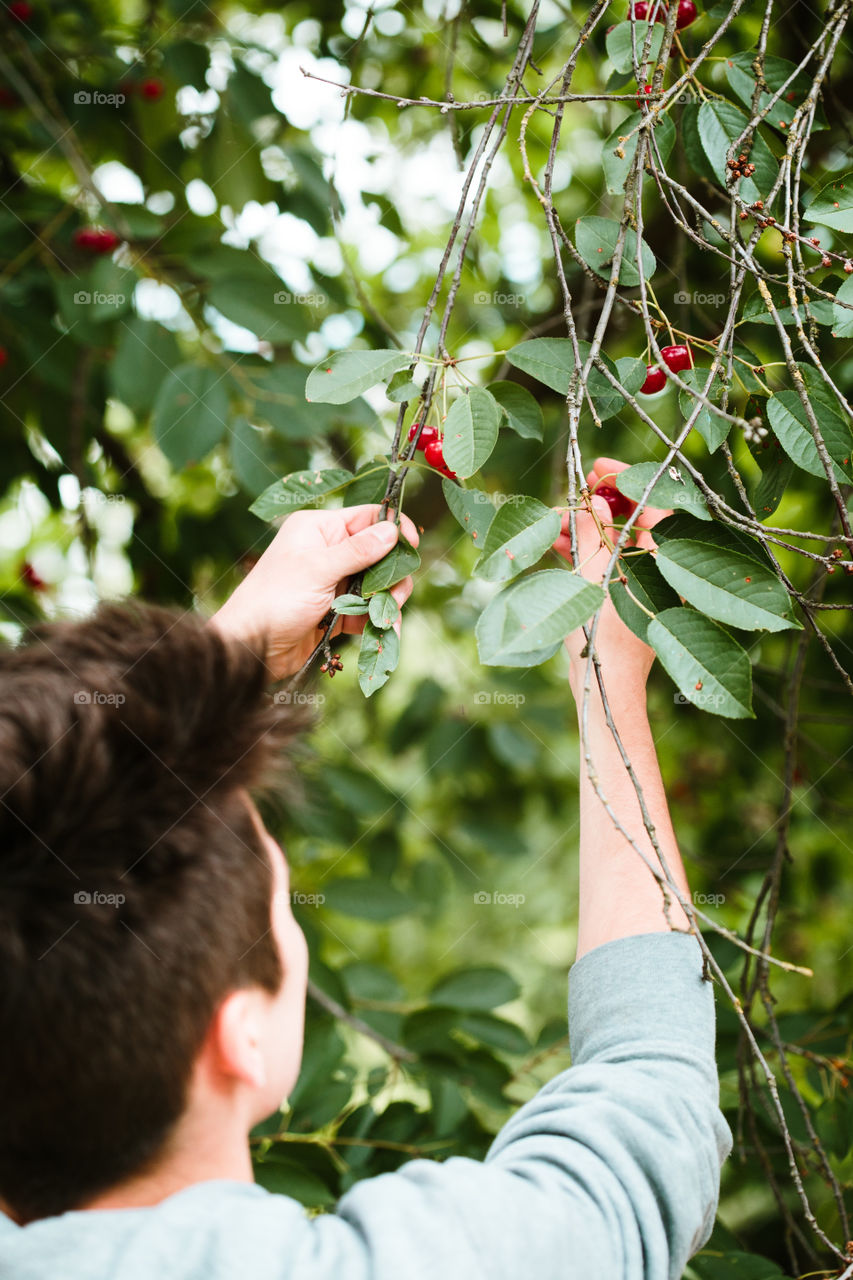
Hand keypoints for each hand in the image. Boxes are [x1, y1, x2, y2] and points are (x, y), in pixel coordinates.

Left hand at [212, 504, 419, 680]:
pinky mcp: (335, 611)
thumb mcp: (318, 570)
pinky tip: (383, 631)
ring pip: (376, 584)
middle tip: (396, 594)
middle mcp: (327, 551)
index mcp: (319, 529)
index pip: (367, 517)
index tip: (412, 547)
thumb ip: (358, 551)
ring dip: (386, 600)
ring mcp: (332, 582)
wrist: (250, 647)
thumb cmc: (275, 600)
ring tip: (387, 617)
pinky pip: (366, 610)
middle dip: (392, 574)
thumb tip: (392, 530)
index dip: (394, 529)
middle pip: (379, 553)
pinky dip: (375, 620)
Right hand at [552, 457, 670, 696]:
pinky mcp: (623, 602)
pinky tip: (556, 545)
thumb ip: (592, 534)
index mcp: (661, 561)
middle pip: (631, 523)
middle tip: (574, 491)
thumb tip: (594, 503)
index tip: (597, 469)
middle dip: (598, 505)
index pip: (651, 504)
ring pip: (614, 545)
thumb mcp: (592, 575)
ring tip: (552, 522)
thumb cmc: (604, 634)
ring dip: (585, 530)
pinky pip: (606, 567)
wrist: (605, 688)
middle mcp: (657, 571)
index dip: (625, 481)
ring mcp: (640, 587)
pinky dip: (584, 554)